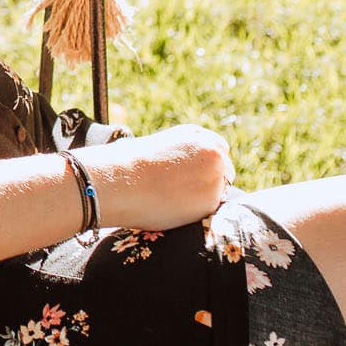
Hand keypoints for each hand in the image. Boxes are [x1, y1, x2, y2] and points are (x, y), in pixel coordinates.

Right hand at [78, 124, 234, 230]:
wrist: (120, 179)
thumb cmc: (125, 164)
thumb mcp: (156, 146)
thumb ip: (178, 154)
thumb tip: (178, 170)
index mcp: (196, 133)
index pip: (217, 151)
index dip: (205, 166)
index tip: (191, 177)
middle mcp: (211, 149)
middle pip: (225, 170)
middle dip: (211, 182)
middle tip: (185, 194)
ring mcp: (215, 173)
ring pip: (219, 192)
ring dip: (204, 198)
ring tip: (173, 201)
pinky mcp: (212, 199)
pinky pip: (211, 210)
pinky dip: (196, 213)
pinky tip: (173, 209)